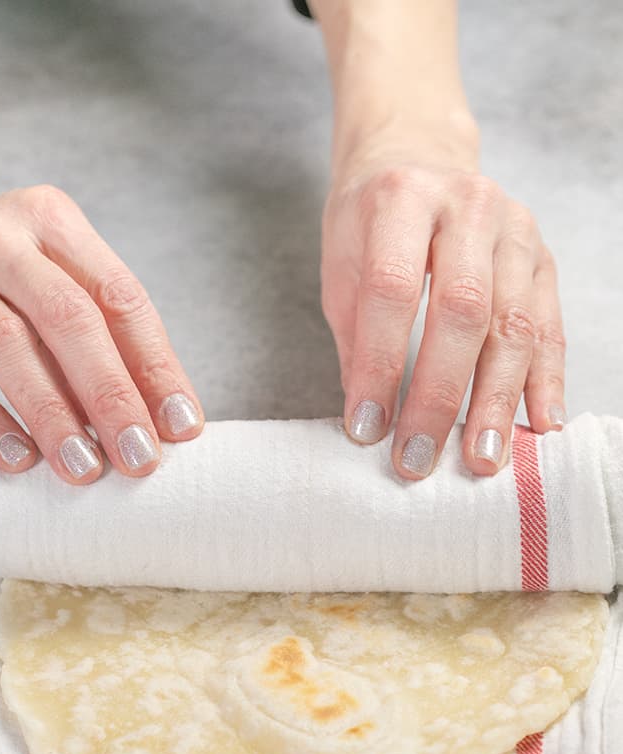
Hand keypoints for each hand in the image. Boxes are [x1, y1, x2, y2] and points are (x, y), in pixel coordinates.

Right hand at [0, 185, 203, 482]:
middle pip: (68, 317)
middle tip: (140, 457)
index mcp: (53, 221)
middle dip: (111, 394)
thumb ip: (107, 332)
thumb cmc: (10, 270)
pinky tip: (21, 459)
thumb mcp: (60, 273)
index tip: (182, 426)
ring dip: (52, 414)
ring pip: (7, 344)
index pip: (119, 296)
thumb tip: (164, 420)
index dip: (156, 365)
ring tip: (85, 469)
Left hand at [322, 137, 566, 478]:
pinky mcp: (543, 255)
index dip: (380, 365)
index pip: (393, 290)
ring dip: (497, 400)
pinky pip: (550, 325)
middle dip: (441, 394)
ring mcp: (514, 230)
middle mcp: (467, 206)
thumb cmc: (372, 218)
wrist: (419, 155)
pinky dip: (545, 380)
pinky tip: (538, 424)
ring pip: (514, 323)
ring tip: (482, 459)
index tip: (367, 428)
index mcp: (402, 199)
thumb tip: (368, 417)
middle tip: (421, 456)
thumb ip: (355, 333)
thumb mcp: (342, 262)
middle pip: (463, 309)